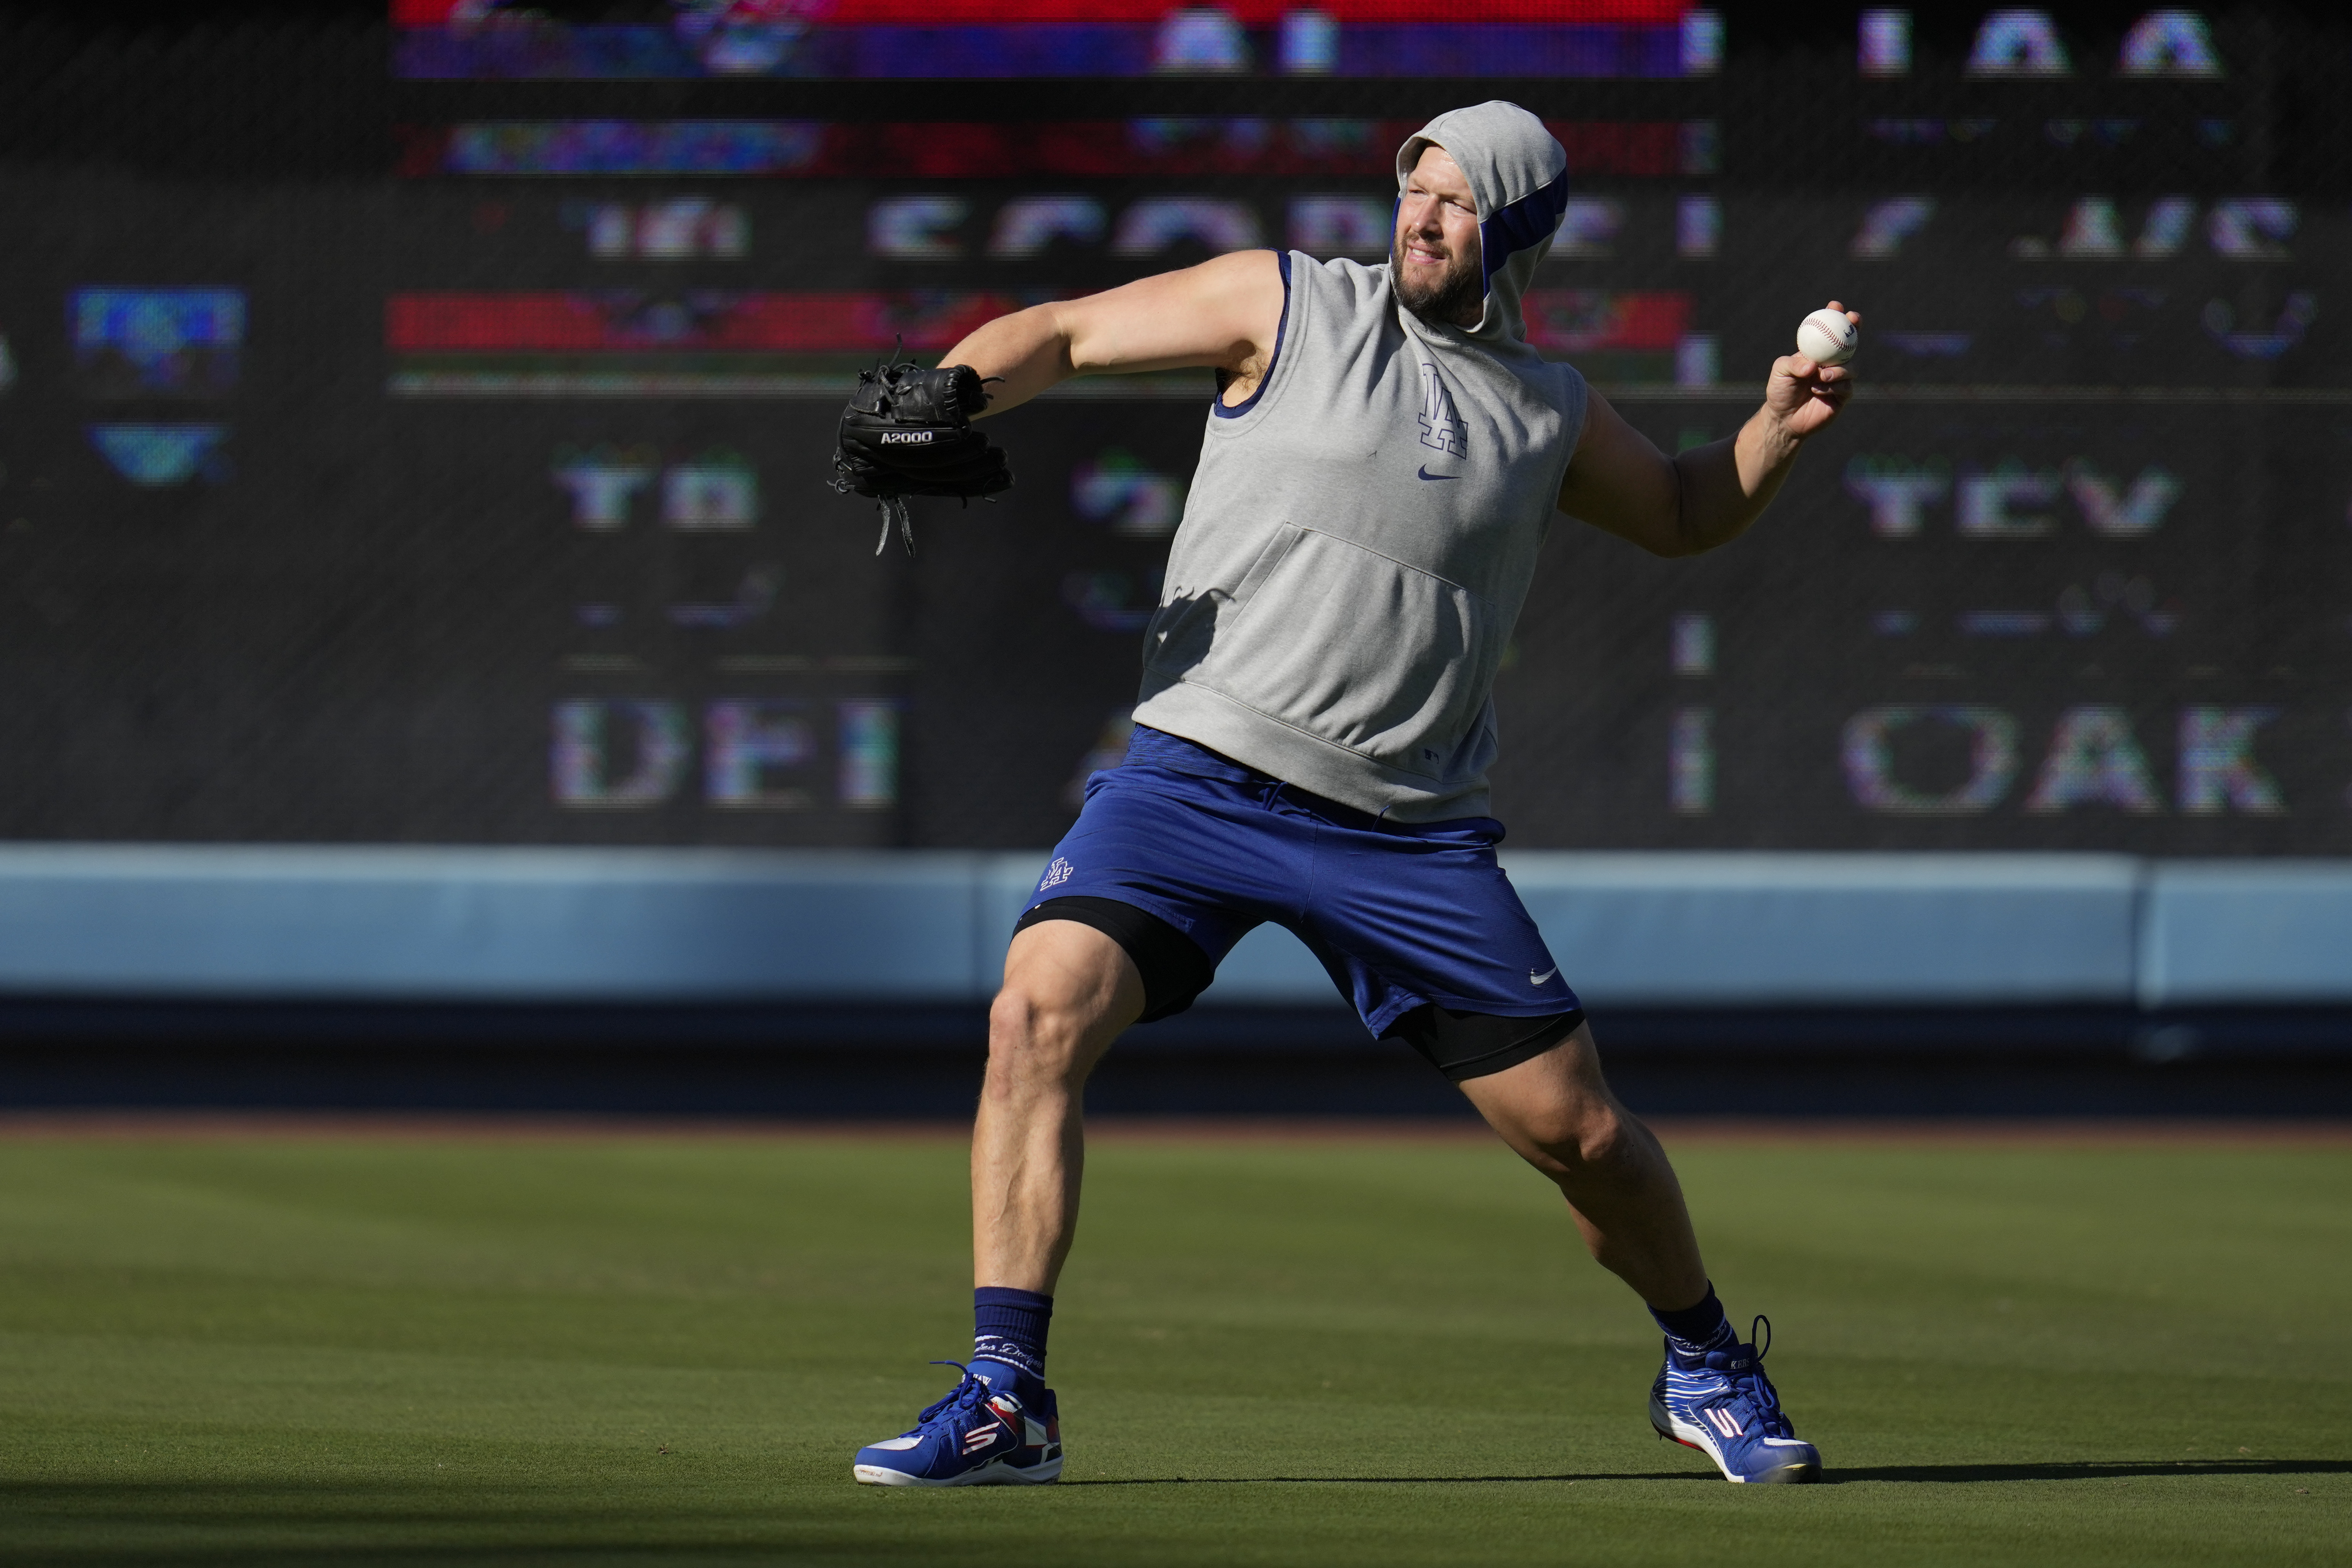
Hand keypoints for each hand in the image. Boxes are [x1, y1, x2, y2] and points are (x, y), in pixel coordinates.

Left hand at [1763, 301, 1858, 442]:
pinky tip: (1818, 390)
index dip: (1835, 317)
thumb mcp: (1780, 371)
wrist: (1784, 418)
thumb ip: (1793, 364)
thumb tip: (1813, 364)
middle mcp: (1831, 364)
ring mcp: (1839, 379)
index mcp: (1817, 353)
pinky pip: (1847, 387)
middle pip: (1849, 343)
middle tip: (1852, 320)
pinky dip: (1834, 386)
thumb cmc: (1780, 391)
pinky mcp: (1842, 396)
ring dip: (1838, 370)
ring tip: (1820, 375)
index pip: (1829, 331)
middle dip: (1853, 328)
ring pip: (1850, 367)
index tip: (1835, 306)